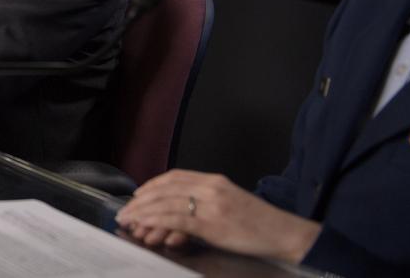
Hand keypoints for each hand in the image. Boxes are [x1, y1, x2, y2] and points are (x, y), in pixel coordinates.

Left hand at [115, 169, 320, 263]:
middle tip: (125, 211)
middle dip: (141, 200)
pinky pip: (176, 219)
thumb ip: (204, 206)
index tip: (139, 194)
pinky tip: (147, 226)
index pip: (175, 177)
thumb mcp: (230, 204)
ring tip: (129, 221)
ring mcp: (211, 204)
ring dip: (143, 212)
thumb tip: (176, 221)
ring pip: (166, 203)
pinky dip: (157, 221)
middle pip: (165, 188)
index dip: (153, 185)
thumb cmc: (259, 223)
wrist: (285, 233)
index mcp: (215, 180)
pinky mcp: (212, 223)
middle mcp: (211, 187)